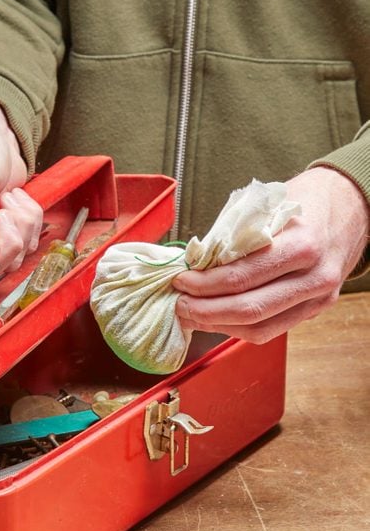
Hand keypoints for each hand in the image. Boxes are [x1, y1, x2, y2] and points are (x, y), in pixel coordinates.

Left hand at [173, 167, 368, 342]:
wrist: (353, 205)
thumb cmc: (305, 201)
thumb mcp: (267, 206)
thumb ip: (232, 237)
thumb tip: (193, 263)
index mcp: (302, 244)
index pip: (241, 276)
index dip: (203, 284)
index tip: (180, 280)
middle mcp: (314, 276)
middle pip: (248, 309)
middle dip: (204, 310)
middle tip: (179, 304)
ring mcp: (319, 297)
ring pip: (259, 327)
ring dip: (217, 325)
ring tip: (191, 314)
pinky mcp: (316, 309)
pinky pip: (272, 329)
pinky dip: (238, 329)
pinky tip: (216, 318)